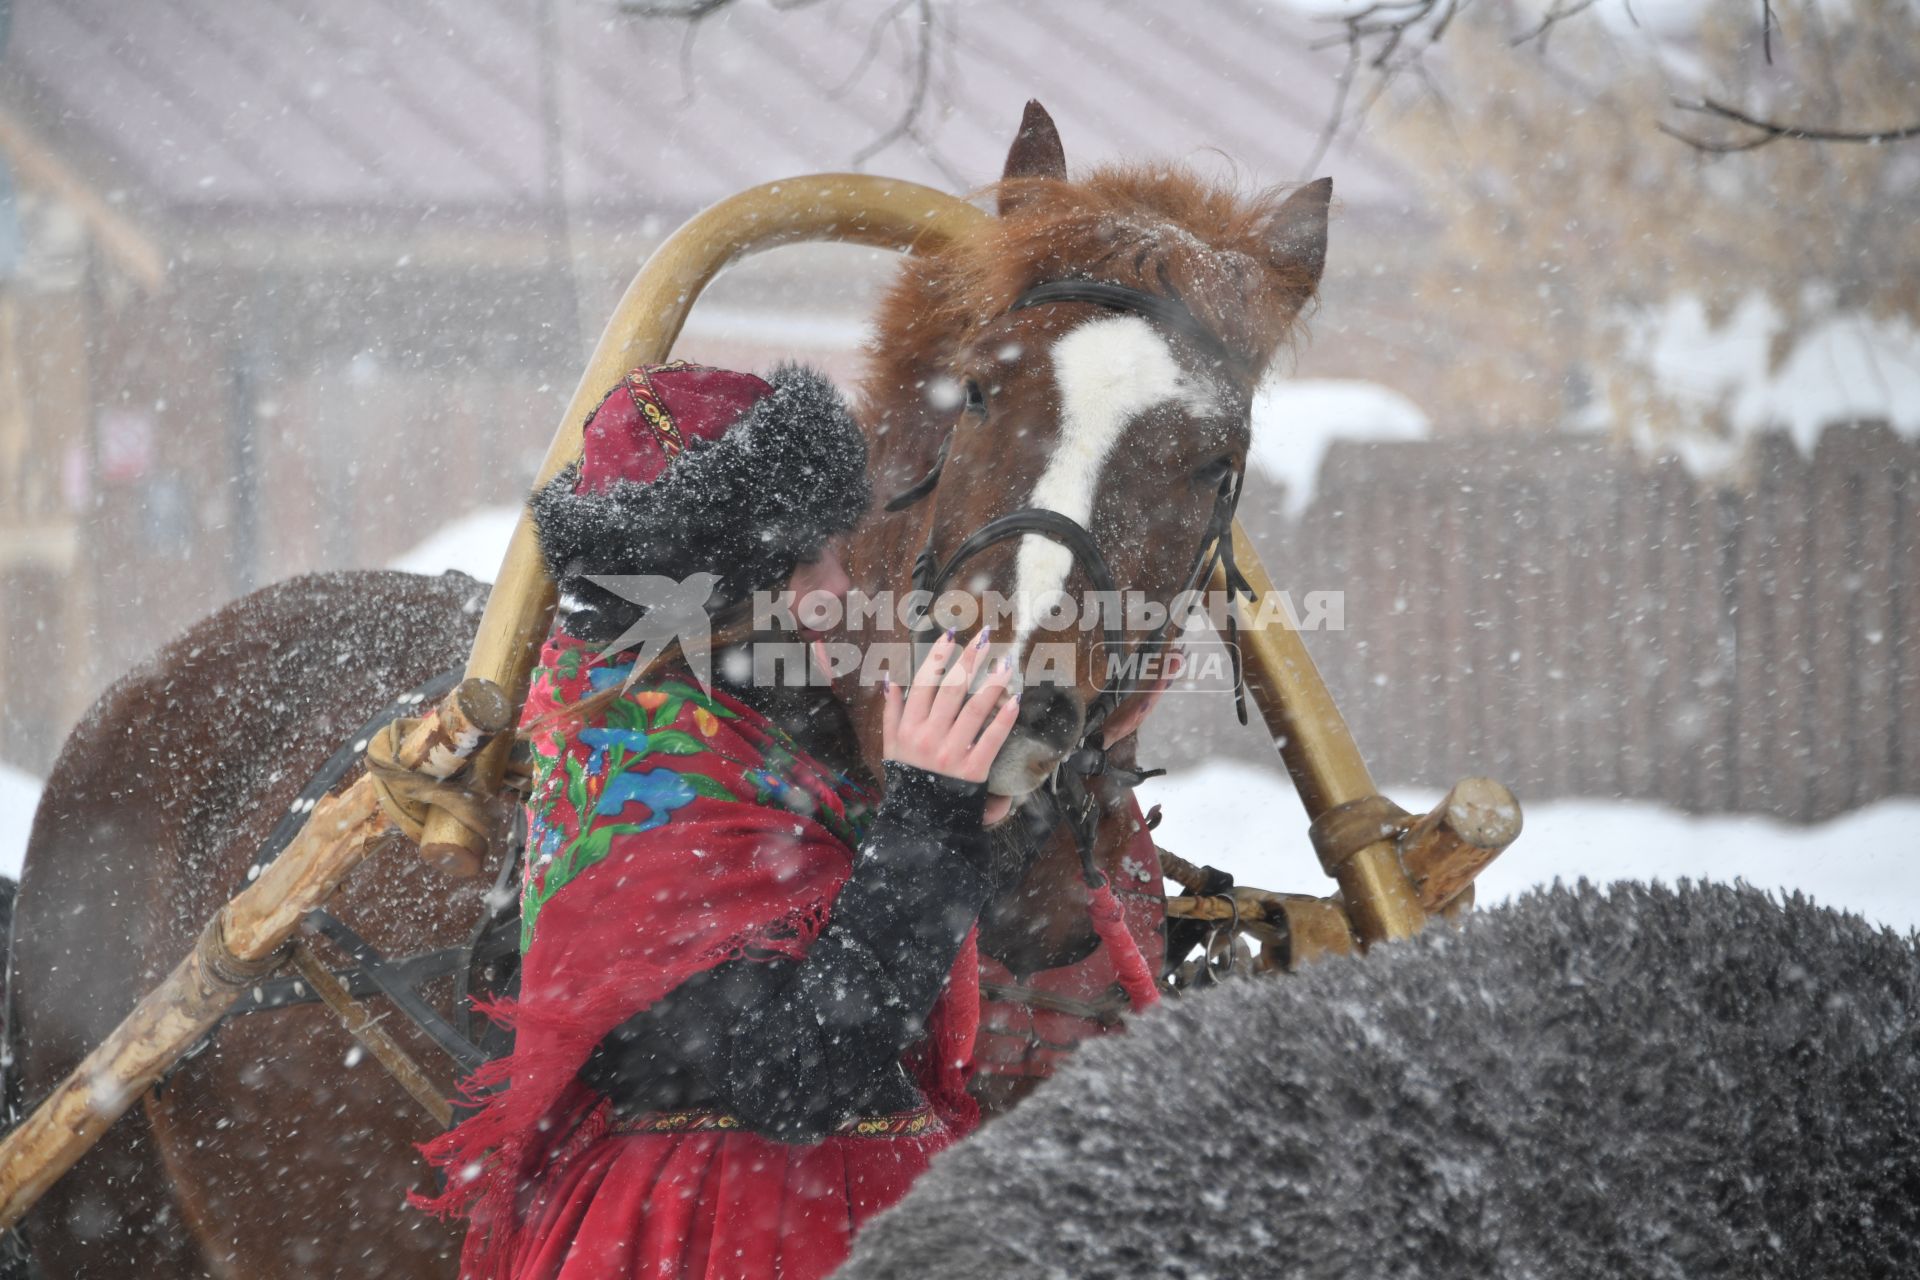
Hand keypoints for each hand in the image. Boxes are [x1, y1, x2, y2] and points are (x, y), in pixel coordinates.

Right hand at [882, 629, 1018, 782]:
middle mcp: (930, 736)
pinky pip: (992, 739)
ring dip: (992, 683)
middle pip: (952, 689)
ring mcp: (952, 753)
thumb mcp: (891, 746)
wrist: (921, 820)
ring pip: (975, 709)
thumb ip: (891, 712)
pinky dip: (1005, 719)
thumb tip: (891, 680)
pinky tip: (1016, 700)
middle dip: (969, 659)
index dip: (937, 656)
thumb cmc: (908, 778)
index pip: (924, 683)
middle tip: (985, 636)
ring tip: (1006, 662)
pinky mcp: (973, 770)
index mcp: (910, 728)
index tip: (950, 634)